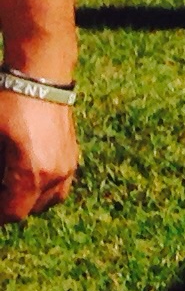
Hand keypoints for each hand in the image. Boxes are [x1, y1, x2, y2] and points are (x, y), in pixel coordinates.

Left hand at [2, 90, 76, 219]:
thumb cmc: (7, 104)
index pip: (13, 213)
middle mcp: (56, 175)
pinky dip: (42, 186)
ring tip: (11, 184)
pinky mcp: (72, 154)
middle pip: (30, 209)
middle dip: (10, 205)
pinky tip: (27, 171)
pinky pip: (60, 184)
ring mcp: (68, 165)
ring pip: (48, 200)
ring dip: (28, 198)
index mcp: (33, 173)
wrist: (40, 77)